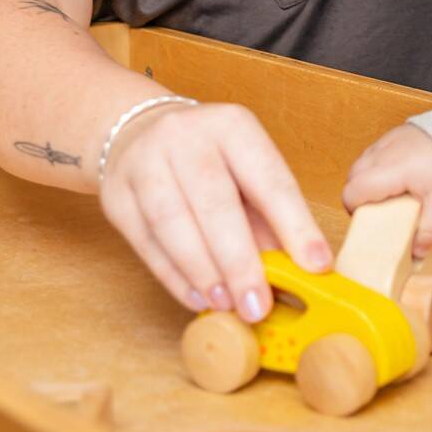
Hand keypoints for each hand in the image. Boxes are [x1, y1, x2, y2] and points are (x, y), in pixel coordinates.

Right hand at [98, 101, 330, 322]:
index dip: (295, 225)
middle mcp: (184, 136)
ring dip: (203, 272)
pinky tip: (197, 299)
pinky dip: (174, 277)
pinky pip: (146, 242)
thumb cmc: (208, 160)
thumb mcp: (245, 169)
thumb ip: (269, 217)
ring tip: (228, 305)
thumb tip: (298, 272)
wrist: (137, 132)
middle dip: (240, 260)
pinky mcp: (115, 195)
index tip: (315, 266)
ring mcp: (143, 162)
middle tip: (259, 304)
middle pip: (214, 202)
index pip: (269, 178)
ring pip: (172, 223)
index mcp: (232, 126)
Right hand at [342, 125, 431, 257]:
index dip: (356, 209)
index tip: (373, 218)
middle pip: (353, 177)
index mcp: (391, 169)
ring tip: (393, 194)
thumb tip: (415, 253)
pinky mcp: (395, 134)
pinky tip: (401, 178)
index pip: (352, 191)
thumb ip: (429, 233)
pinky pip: (375, 153)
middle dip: (361, 196)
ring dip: (369, 181)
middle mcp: (383, 151)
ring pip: (361, 164)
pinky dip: (379, 168)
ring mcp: (388, 140)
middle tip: (384, 209)